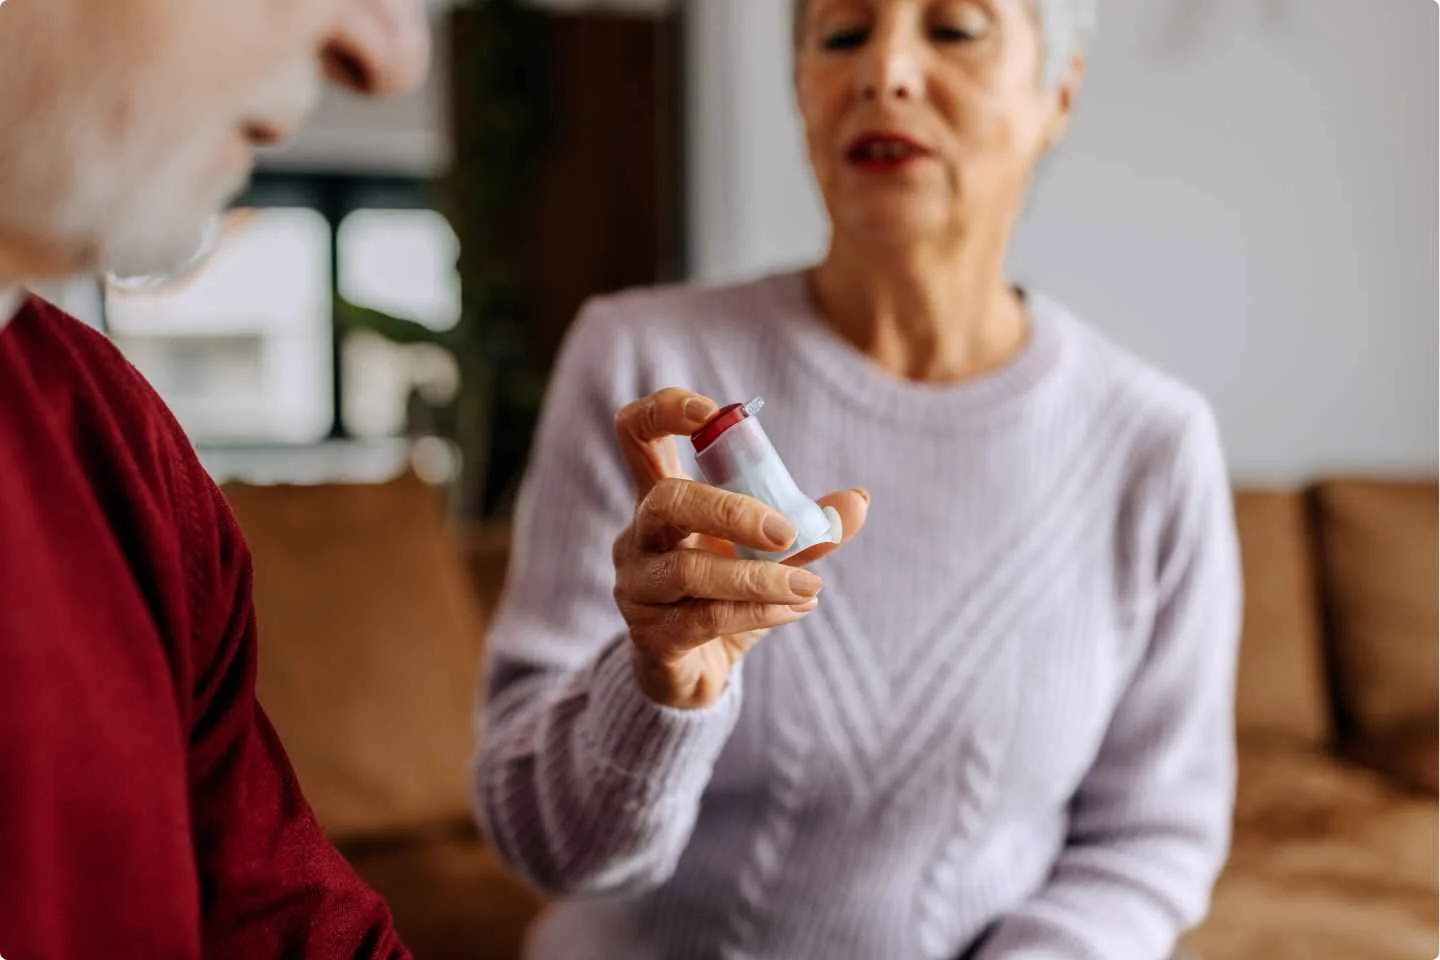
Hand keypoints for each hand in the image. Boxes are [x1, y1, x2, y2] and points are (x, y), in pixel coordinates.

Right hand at [611, 388, 868, 709]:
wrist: (698, 673)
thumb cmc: (725, 596)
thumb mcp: (769, 555)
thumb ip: (808, 526)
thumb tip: (858, 500)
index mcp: (660, 499)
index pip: (636, 433)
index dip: (664, 411)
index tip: (711, 413)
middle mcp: (638, 536)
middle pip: (666, 501)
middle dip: (730, 511)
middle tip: (787, 532)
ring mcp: (637, 587)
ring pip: (689, 570)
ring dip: (758, 577)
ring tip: (811, 586)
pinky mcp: (650, 635)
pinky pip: (703, 619)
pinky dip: (759, 612)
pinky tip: (796, 609)